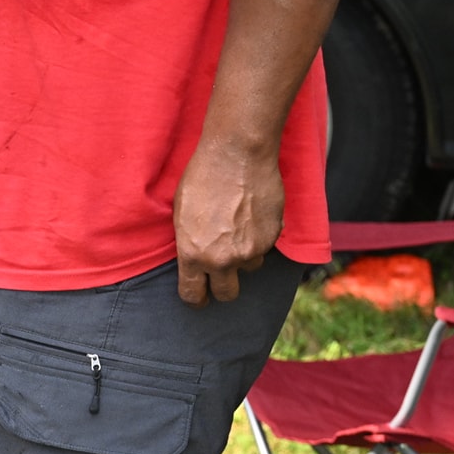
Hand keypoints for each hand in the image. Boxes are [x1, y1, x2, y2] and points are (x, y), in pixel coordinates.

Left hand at [173, 137, 283, 306]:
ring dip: (244, 256)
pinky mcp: (273, 237)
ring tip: (236, 229)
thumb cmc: (202, 178)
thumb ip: (188, 243)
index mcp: (193, 254)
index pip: (193, 294)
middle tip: (221, 276)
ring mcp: (251, 250)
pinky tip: (251, 215)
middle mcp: (223, 259)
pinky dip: (259, 238)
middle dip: (222, 287)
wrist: (237, 155)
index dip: (195, 298)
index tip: (199, 296)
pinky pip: (265, 247)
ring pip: (249, 267)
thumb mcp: (181, 214)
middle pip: (226, 294)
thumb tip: (194, 258)